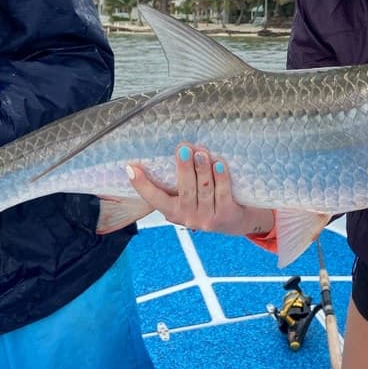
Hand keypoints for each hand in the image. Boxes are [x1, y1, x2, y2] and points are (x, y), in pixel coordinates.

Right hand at [127, 143, 273, 236]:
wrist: (236, 220)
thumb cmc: (208, 201)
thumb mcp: (187, 196)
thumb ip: (178, 180)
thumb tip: (174, 148)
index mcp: (173, 211)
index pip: (154, 198)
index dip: (141, 185)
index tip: (131, 167)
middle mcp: (187, 217)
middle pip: (184, 191)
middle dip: (183, 169)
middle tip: (183, 148)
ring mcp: (207, 218)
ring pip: (204, 190)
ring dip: (202, 170)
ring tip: (201, 152)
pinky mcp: (226, 215)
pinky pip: (222, 193)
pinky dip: (220, 178)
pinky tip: (219, 164)